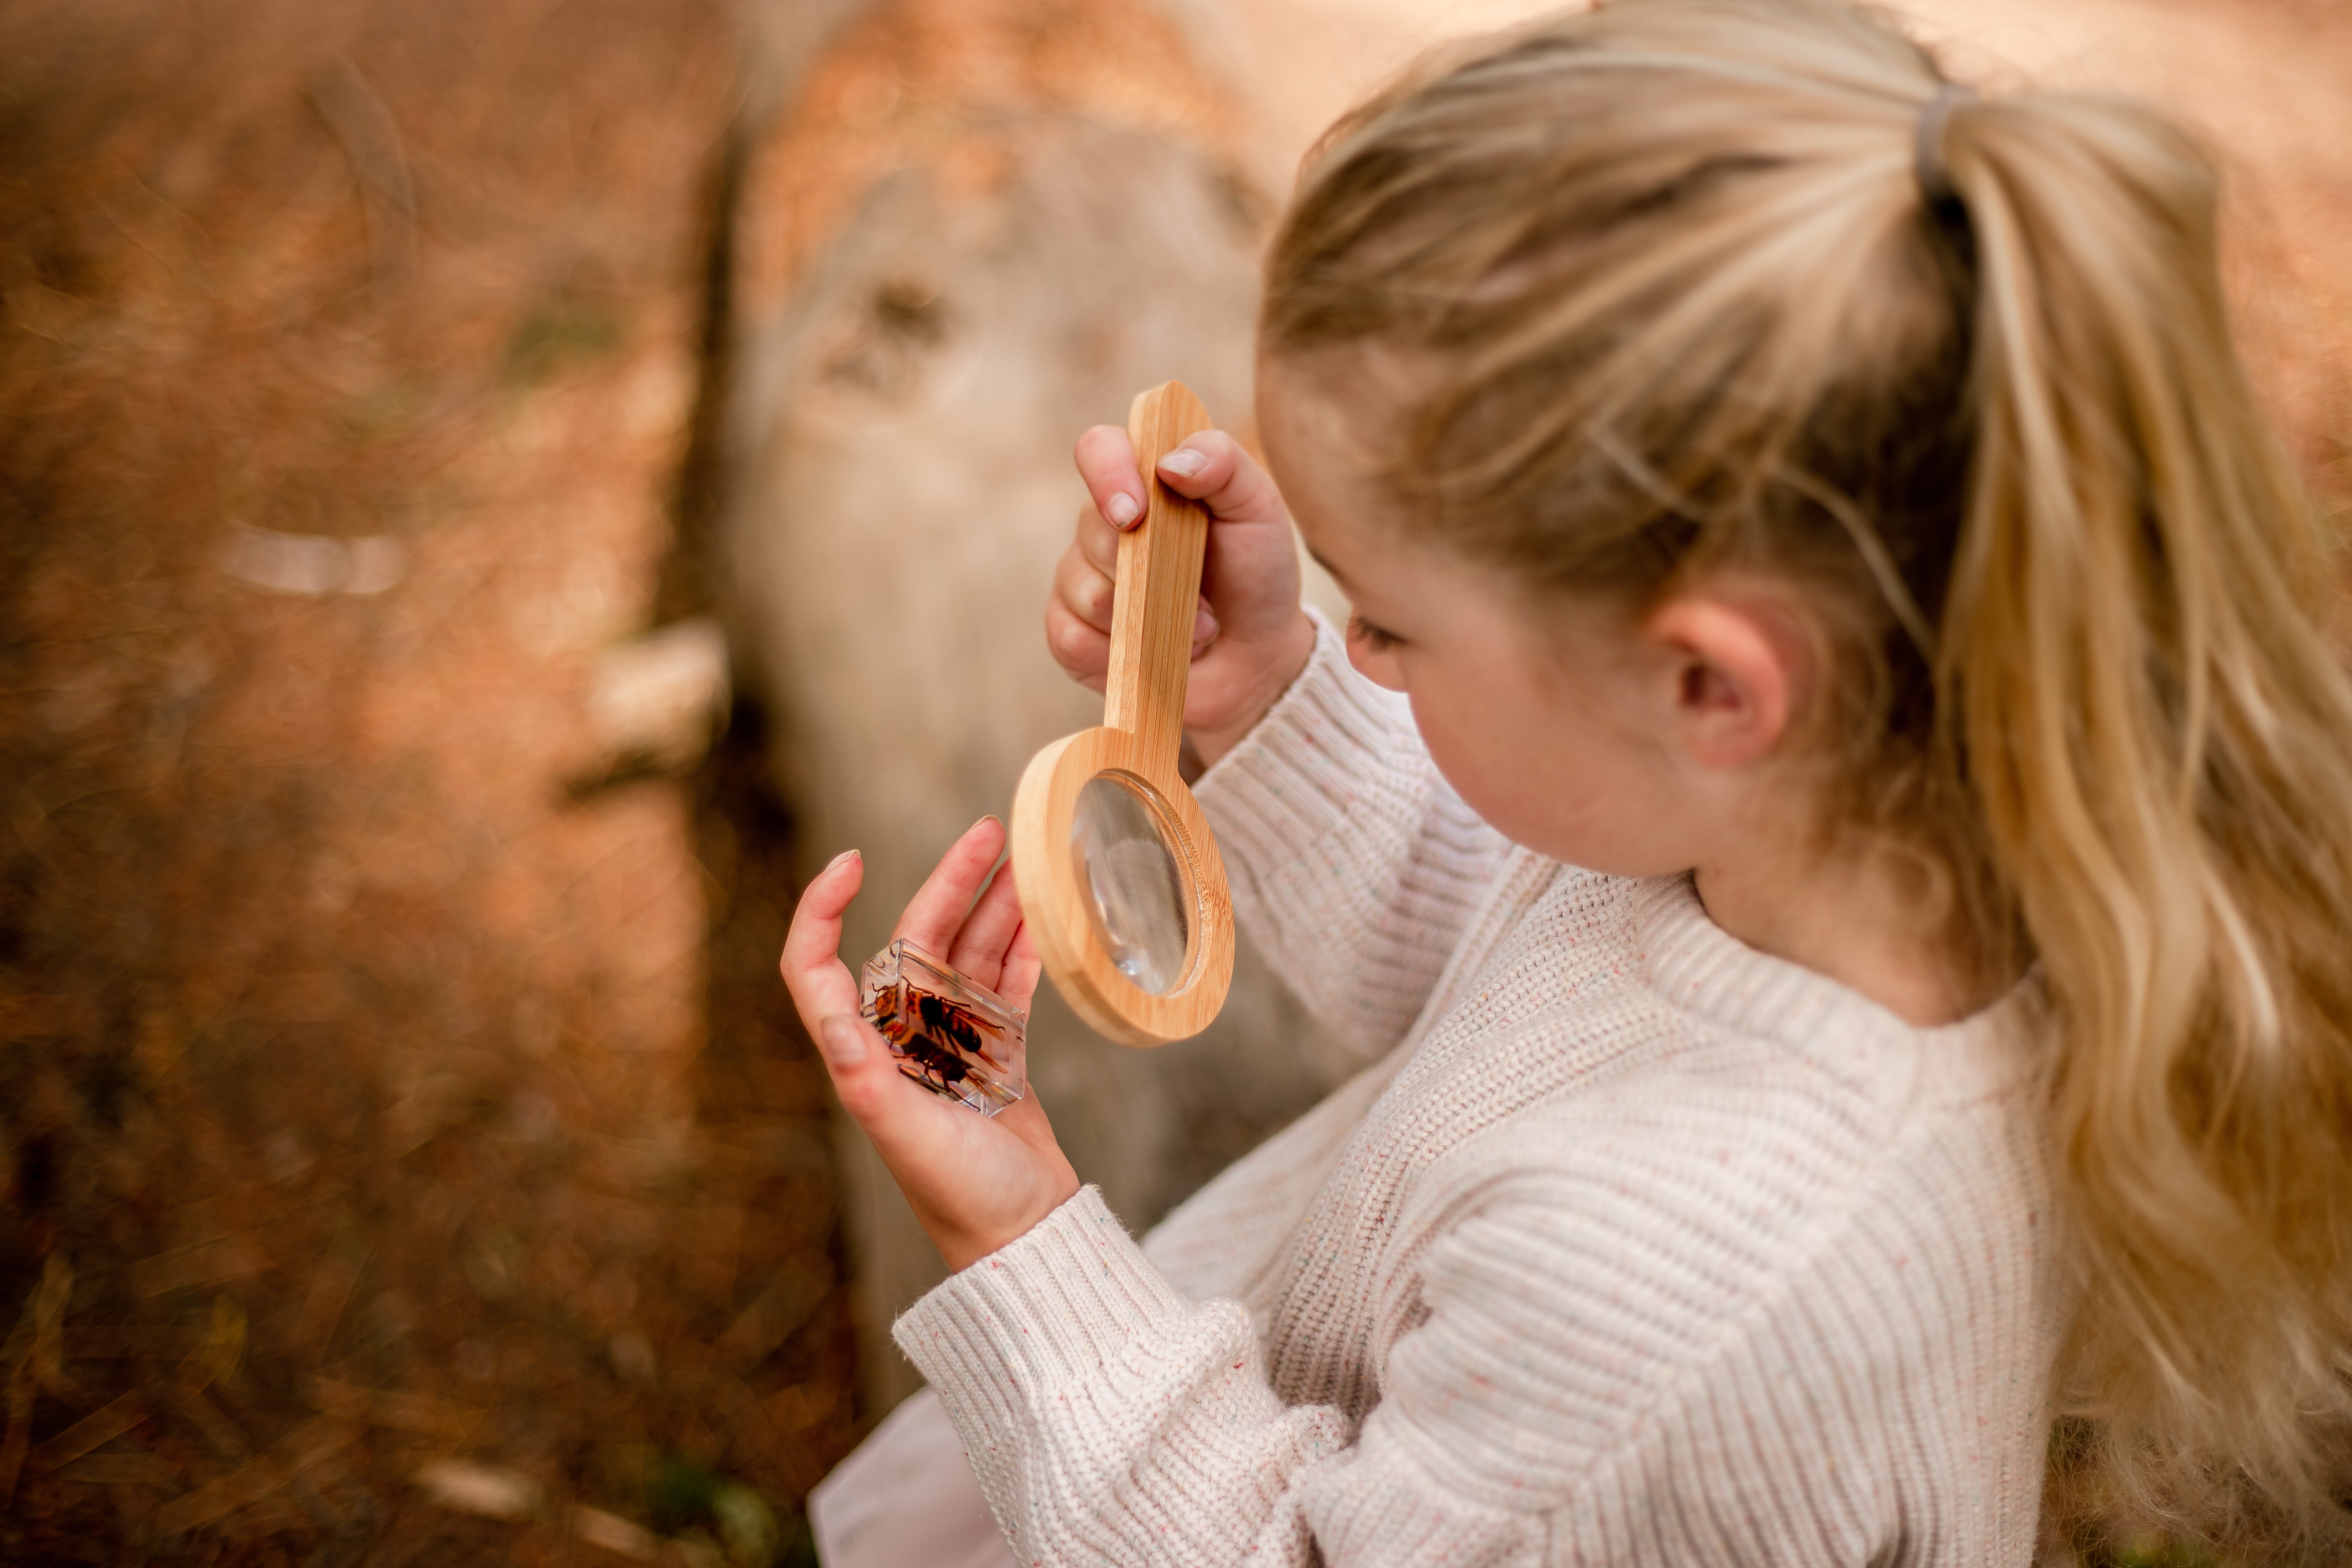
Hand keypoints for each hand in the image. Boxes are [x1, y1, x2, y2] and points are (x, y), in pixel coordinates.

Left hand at [779, 818, 1079, 1272]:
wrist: (1023, 1234)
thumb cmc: (961, 1196)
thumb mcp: (905, 1137)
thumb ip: (865, 1078)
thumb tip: (829, 1017)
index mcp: (865, 1052)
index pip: (818, 966)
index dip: (822, 910)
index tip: (851, 861)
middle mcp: (904, 1037)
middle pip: (917, 937)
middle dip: (951, 881)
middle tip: (992, 829)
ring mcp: (954, 1039)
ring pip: (972, 951)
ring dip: (998, 904)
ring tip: (1031, 857)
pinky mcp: (999, 1049)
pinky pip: (1010, 980)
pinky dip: (1027, 945)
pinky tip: (1048, 911)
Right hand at [1048, 422, 1316, 765]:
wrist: (1257, 654)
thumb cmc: (1255, 572)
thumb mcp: (1258, 509)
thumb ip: (1224, 465)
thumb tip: (1170, 463)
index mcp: (1143, 480)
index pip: (1099, 450)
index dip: (1108, 475)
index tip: (1136, 514)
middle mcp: (1103, 524)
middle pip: (1091, 530)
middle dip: (1149, 570)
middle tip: (1200, 595)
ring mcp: (1083, 578)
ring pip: (1083, 589)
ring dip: (1147, 618)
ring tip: (1191, 629)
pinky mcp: (1073, 634)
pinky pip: (1069, 639)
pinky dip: (1117, 653)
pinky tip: (1152, 653)